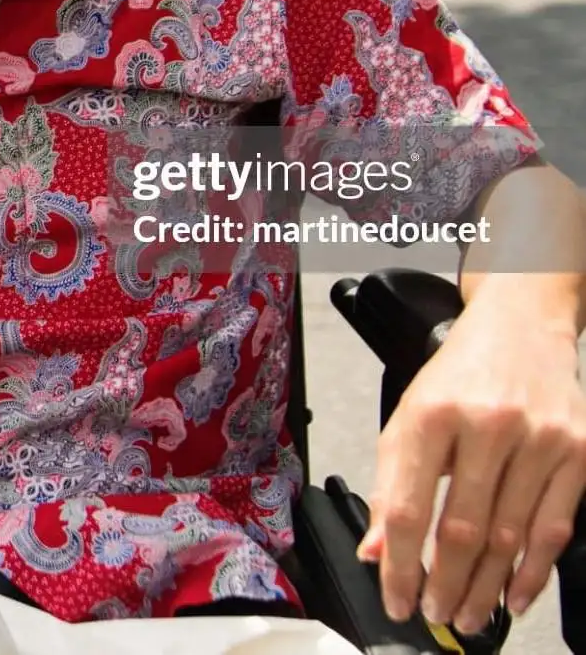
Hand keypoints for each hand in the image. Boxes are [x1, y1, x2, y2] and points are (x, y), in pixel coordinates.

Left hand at [358, 287, 585, 633]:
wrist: (519, 327)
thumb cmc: (458, 375)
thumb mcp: (409, 416)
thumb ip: (390, 483)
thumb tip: (375, 550)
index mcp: (430, 413)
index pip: (407, 506)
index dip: (398, 563)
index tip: (396, 597)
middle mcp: (485, 424)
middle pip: (462, 529)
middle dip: (446, 584)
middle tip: (437, 614)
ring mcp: (538, 438)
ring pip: (509, 536)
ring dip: (488, 588)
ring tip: (469, 614)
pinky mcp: (577, 451)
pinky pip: (554, 526)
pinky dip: (533, 571)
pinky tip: (515, 595)